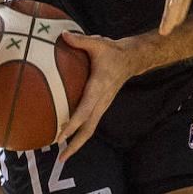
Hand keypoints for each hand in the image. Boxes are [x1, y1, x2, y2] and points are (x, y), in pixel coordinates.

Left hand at [55, 33, 135, 159]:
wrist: (132, 59)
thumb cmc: (113, 51)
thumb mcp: (98, 43)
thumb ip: (80, 40)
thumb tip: (62, 35)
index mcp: (99, 87)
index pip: (84, 110)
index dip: (73, 124)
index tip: (60, 137)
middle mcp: (102, 100)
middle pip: (89, 128)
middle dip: (75, 144)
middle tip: (60, 158)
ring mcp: (103, 105)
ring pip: (91, 129)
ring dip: (77, 143)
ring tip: (62, 155)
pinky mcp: (102, 106)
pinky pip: (91, 123)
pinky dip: (80, 133)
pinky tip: (68, 138)